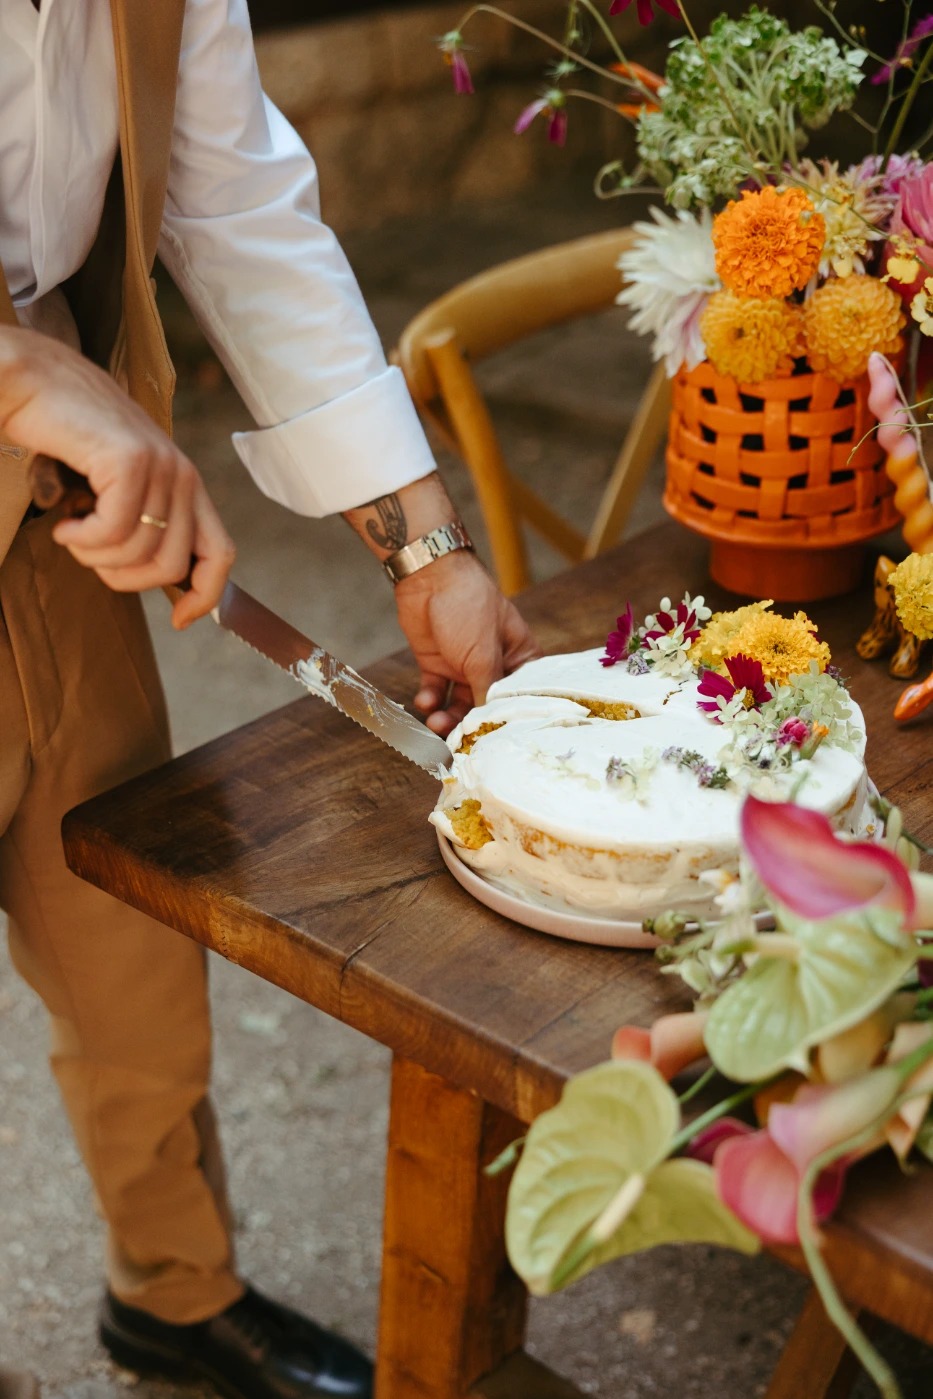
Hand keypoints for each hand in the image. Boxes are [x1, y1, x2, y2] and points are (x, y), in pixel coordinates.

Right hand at [0, 327, 234, 627]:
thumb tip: (153, 578)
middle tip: (89, 555)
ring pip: (138, 552)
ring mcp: (161, 466)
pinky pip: (113, 530)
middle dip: (124, 578)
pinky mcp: (131, 461)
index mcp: (187, 484)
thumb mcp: (117, 488)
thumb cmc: (68, 437)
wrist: (34, 382)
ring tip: (73, 531)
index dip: (205, 596)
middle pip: (170, 566)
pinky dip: (82, 539)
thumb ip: (144, 523)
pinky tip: (65, 522)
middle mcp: (184, 475)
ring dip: (94, 556)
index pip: (220, 554)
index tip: (179, 620)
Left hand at [393, 549, 540, 735]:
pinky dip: (430, 701)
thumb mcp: (483, 653)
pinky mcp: (438, 665)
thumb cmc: (469, 606)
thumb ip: (487, 690)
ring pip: (459, 704)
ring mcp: (464, 666)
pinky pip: (436, 693)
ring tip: (436, 723)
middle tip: (459, 738)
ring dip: (448, 717)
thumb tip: (489, 724)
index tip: (498, 738)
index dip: (509, 718)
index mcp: (519, 657)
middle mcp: (494, 665)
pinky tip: (425, 701)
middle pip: (487, 705)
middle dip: (472, 723)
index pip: (520, 696)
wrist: (428, 577)